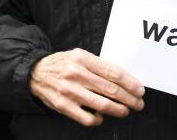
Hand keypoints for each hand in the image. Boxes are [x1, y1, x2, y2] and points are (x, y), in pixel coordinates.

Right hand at [29, 49, 144, 126]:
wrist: (36, 73)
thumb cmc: (63, 65)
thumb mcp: (79, 56)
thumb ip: (99, 65)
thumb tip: (125, 80)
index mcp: (82, 58)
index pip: (113, 72)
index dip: (130, 83)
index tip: (140, 90)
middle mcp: (76, 74)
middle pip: (111, 89)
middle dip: (129, 99)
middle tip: (138, 103)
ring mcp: (69, 91)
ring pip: (102, 105)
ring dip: (119, 110)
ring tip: (125, 111)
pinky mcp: (64, 106)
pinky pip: (88, 118)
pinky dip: (98, 119)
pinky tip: (101, 116)